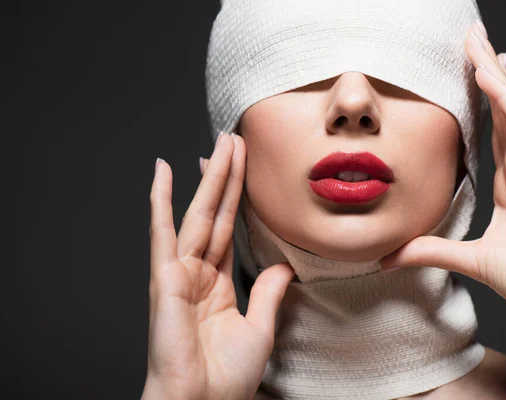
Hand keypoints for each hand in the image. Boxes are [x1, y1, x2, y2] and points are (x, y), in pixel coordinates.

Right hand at [142, 132, 294, 399]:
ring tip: (220, 143)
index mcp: (216, 283)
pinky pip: (163, 233)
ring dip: (210, 177)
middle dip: (226, 176)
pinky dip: (159, 201)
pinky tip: (161, 171)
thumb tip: (284, 267)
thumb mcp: (259, 328)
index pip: (229, 228)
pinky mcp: (165, 278)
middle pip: (216, 213)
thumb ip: (270, 293)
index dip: (236, 197)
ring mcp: (179, 272)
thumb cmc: (224, 377)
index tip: (239, 167)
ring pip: (198, 214)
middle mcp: (196, 272)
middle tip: (234, 139)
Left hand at [381, 22, 505, 340]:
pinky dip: (503, 96)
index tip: (467, 74)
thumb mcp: (468, 259)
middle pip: (499, 106)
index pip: (490, 128)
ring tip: (475, 39)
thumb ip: (429, 251)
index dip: (479, 100)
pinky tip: (486, 72)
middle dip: (484, 70)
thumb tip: (388, 256)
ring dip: (490, 70)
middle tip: (471, 38)